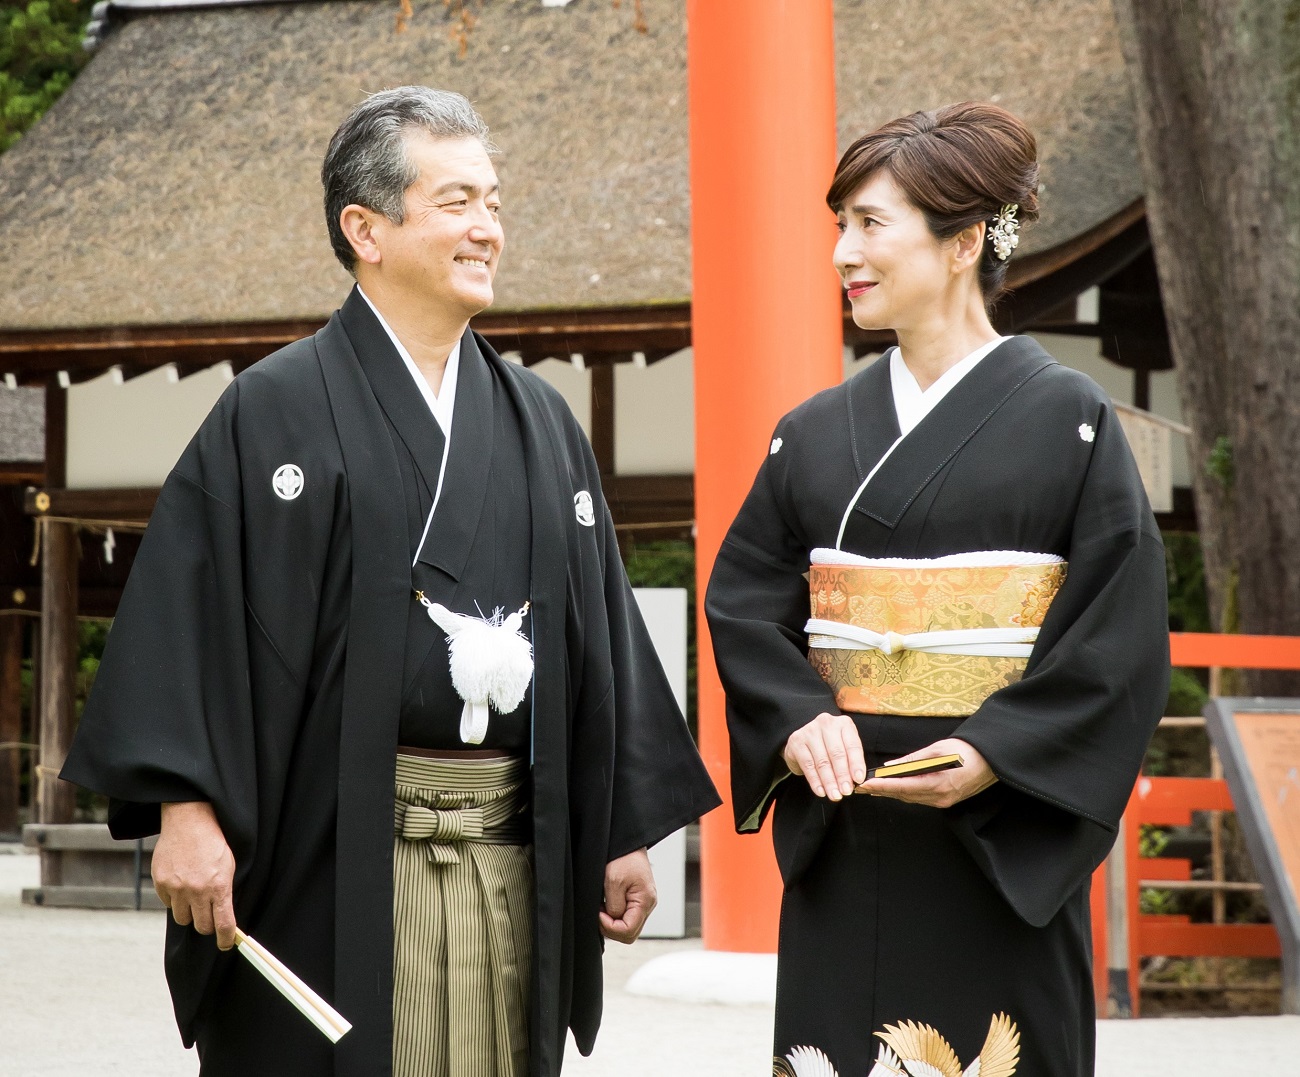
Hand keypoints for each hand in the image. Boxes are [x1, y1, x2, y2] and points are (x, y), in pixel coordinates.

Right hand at [152, 801, 237, 949]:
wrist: (189, 820)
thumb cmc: (214, 841)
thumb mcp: (229, 864)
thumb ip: (226, 890)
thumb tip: (225, 916)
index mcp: (219, 886)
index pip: (223, 923)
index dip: (226, 938)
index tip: (226, 944)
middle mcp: (197, 891)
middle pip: (201, 926)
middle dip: (207, 925)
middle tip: (209, 916)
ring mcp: (177, 888)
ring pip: (182, 918)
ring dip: (189, 912)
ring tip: (194, 897)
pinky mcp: (161, 883)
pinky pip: (168, 903)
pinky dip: (174, 899)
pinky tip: (181, 884)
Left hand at [599, 848, 656, 943]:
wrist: (628, 842)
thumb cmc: (623, 857)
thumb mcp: (613, 882)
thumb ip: (614, 906)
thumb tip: (613, 920)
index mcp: (645, 901)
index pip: (628, 931)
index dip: (610, 927)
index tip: (599, 913)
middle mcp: (648, 905)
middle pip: (630, 934)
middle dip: (611, 929)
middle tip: (599, 914)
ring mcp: (644, 903)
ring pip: (629, 928)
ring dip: (613, 923)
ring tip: (602, 908)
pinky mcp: (639, 900)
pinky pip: (628, 917)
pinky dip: (616, 916)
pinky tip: (607, 905)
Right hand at [782, 712, 865, 800]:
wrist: (803, 741)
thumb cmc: (828, 746)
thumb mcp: (843, 748)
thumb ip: (850, 761)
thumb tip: (856, 781)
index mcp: (844, 724)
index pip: (852, 745)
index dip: (856, 764)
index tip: (858, 779)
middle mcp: (826, 723)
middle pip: (837, 753)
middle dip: (842, 776)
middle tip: (846, 791)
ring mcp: (809, 731)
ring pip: (822, 761)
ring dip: (829, 782)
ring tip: (835, 795)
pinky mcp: (796, 741)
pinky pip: (808, 765)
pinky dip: (815, 781)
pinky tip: (821, 791)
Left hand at [854, 738, 995, 808]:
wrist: (992, 761)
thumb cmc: (967, 751)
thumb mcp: (938, 750)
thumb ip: (912, 760)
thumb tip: (890, 766)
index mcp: (938, 784)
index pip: (902, 787)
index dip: (882, 787)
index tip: (865, 785)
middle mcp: (940, 797)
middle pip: (904, 796)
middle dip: (882, 791)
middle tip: (861, 787)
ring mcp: (944, 802)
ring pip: (911, 798)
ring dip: (892, 793)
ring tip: (872, 788)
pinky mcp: (946, 801)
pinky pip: (920, 799)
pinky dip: (905, 794)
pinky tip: (894, 789)